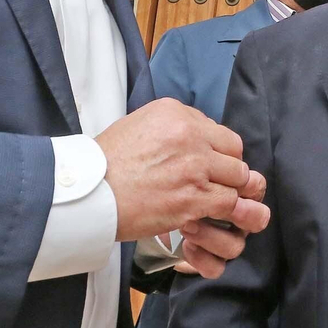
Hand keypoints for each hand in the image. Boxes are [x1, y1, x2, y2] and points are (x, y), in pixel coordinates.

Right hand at [95, 99, 271, 275]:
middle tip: (213, 183)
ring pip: (239, 177)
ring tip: (212, 200)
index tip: (207, 163)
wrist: (89, 193)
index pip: (218, 130)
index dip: (217, 150)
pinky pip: (230, 202)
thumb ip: (171, 127)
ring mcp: (195, 166)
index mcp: (175, 113)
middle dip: (227, 169)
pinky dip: (223, 211)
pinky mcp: (195, 197)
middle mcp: (190, 134)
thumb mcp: (137, 125)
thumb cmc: (105, 164)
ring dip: (228, 190)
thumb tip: (194, 135)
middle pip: (234, 152)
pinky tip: (207, 213)